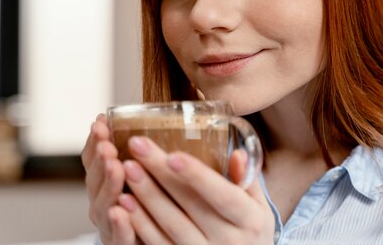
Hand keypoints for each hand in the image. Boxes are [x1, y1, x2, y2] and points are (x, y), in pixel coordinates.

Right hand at [81, 114, 139, 244]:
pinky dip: (119, 223)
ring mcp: (109, 224)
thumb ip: (141, 151)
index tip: (101, 120)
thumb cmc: (148, 203)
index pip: (93, 158)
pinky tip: (120, 212)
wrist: (148, 238)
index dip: (95, 139)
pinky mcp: (121, 243)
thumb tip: (153, 112)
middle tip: (107, 143)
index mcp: (103, 182)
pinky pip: (119, 235)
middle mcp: (101, 202)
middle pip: (95, 179)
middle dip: (100, 158)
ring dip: (109, 183)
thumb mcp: (141, 172)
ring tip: (114, 166)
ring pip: (104, 204)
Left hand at [114, 136, 274, 244]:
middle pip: (190, 204)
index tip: (173, 155)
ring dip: (146, 196)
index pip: (222, 194)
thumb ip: (247, 179)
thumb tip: (237, 153)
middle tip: (138, 146)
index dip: (197, 176)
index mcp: (249, 220)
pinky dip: (139, 224)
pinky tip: (124, 203)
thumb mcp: (259, 207)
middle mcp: (228, 240)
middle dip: (161, 173)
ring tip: (127, 169)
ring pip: (170, 225)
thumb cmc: (250, 231)